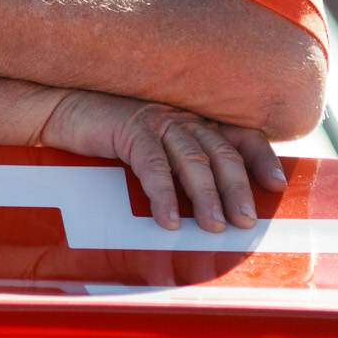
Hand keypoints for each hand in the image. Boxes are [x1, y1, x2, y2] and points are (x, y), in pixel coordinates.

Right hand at [33, 91, 285, 233]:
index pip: (240, 135)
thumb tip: (211, 206)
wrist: (62, 110)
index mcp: (194, 119)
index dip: (261, 158)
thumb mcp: (155, 149)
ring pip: (193, 159)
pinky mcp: (130, 128)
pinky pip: (153, 165)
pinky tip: (166, 221)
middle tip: (246, 221)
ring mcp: (158, 120)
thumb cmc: (109, 135)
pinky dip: (162, 195)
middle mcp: (182, 116)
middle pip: (222, 152)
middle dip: (237, 189)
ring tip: (214, 227)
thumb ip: (182, 165)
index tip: (276, 185)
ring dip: (206, 196)